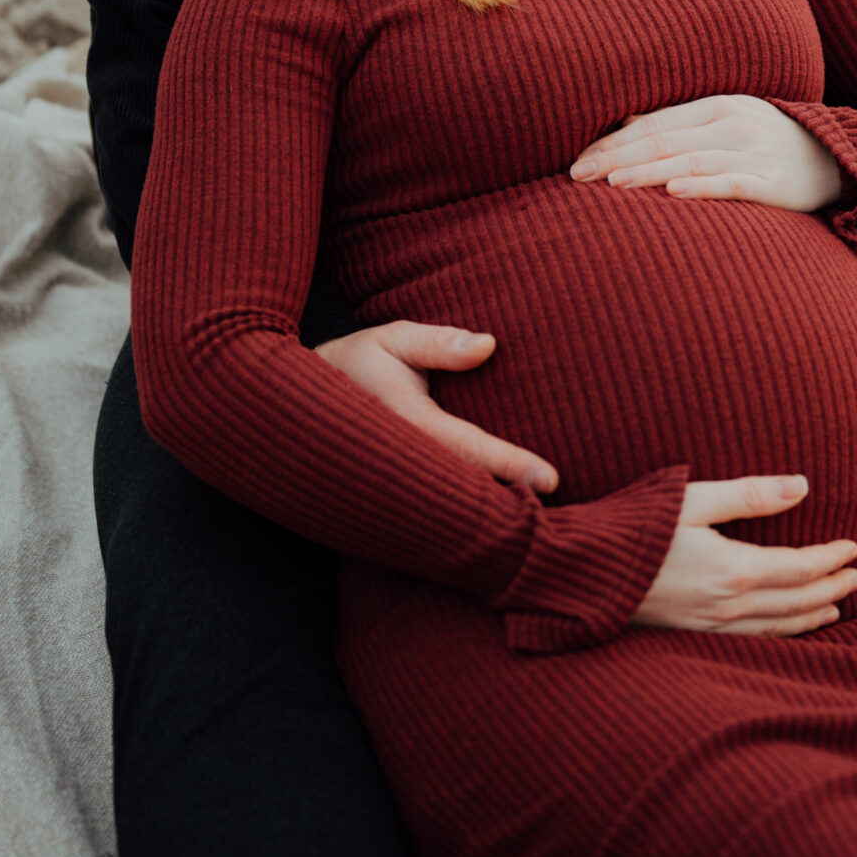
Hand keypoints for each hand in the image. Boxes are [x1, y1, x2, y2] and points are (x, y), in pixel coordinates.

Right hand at [315, 322, 558, 495]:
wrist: (296, 401)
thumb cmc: (355, 360)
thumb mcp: (392, 338)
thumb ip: (439, 343)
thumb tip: (489, 346)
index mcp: (406, 421)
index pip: (470, 446)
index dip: (512, 463)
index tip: (552, 478)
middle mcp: (403, 460)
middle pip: (468, 488)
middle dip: (512, 503)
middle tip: (560, 504)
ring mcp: (398, 482)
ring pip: (455, 503)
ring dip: (495, 512)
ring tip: (542, 517)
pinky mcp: (396, 491)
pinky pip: (439, 503)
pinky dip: (470, 509)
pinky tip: (501, 515)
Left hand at [570, 95, 842, 211]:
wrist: (838, 158)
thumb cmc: (769, 140)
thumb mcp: (724, 120)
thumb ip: (678, 122)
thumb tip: (623, 122)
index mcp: (716, 107)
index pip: (654, 123)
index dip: (613, 140)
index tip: (578, 158)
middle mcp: (732, 125)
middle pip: (664, 140)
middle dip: (617, 157)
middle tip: (578, 174)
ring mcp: (753, 153)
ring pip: (690, 161)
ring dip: (647, 172)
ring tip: (611, 183)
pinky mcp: (773, 183)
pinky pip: (731, 184)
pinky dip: (701, 186)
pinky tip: (673, 192)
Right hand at [632, 476, 856, 633]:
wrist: (580, 570)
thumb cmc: (633, 526)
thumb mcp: (692, 499)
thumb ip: (749, 494)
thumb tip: (802, 486)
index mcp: (732, 570)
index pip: (799, 568)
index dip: (831, 560)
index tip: (854, 548)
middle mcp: (726, 605)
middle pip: (796, 602)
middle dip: (832, 589)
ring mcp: (708, 625)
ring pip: (776, 626)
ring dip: (811, 616)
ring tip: (836, 608)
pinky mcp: (690, 634)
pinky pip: (751, 640)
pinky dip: (780, 633)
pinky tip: (784, 628)